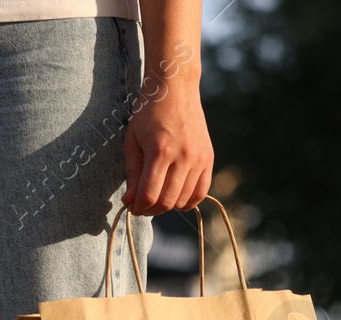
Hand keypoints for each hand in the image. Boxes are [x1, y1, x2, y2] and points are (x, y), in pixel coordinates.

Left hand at [122, 89, 213, 215]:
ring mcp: (199, 158)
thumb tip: (130, 201)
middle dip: (150, 209)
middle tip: (141, 204)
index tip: (130, 206)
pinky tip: (175, 195)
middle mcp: (183, 156)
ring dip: (167, 206)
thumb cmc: (147, 114)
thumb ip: (132, 173)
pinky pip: (201, 192)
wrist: (175, 89)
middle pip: (167, 201)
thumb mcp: (132, 141)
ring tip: (156, 197)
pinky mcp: (209, 158)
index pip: (149, 195)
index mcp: (160, 151)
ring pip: (183, 200)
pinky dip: (187, 200)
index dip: (137, 207)